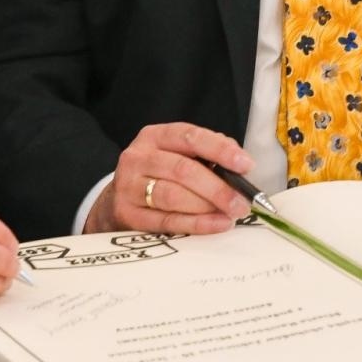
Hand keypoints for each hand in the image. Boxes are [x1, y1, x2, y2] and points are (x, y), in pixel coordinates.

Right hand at [84, 122, 252, 235]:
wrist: (115, 202)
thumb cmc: (158, 176)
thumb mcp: (176, 155)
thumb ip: (207, 154)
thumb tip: (239, 164)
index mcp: (154, 136)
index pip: (189, 136)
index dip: (219, 150)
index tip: (246, 164)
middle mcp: (137, 157)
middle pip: (182, 169)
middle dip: (218, 187)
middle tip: (243, 201)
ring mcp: (128, 186)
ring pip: (172, 196)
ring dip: (208, 207)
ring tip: (231, 214)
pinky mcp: (127, 214)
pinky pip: (166, 221)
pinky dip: (196, 224)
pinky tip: (217, 224)